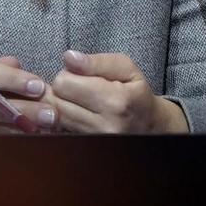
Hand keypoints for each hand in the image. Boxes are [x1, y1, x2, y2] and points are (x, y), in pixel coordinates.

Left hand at [42, 50, 187, 134]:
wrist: (149, 125)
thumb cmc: (136, 93)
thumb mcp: (126, 68)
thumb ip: (96, 61)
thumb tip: (69, 58)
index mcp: (116, 101)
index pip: (64, 83)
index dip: (68, 74)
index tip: (81, 75)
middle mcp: (104, 125)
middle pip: (55, 101)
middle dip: (62, 89)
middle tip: (80, 88)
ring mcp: (94, 140)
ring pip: (55, 117)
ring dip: (61, 104)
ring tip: (79, 100)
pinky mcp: (86, 147)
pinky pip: (59, 130)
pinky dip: (62, 119)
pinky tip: (76, 113)